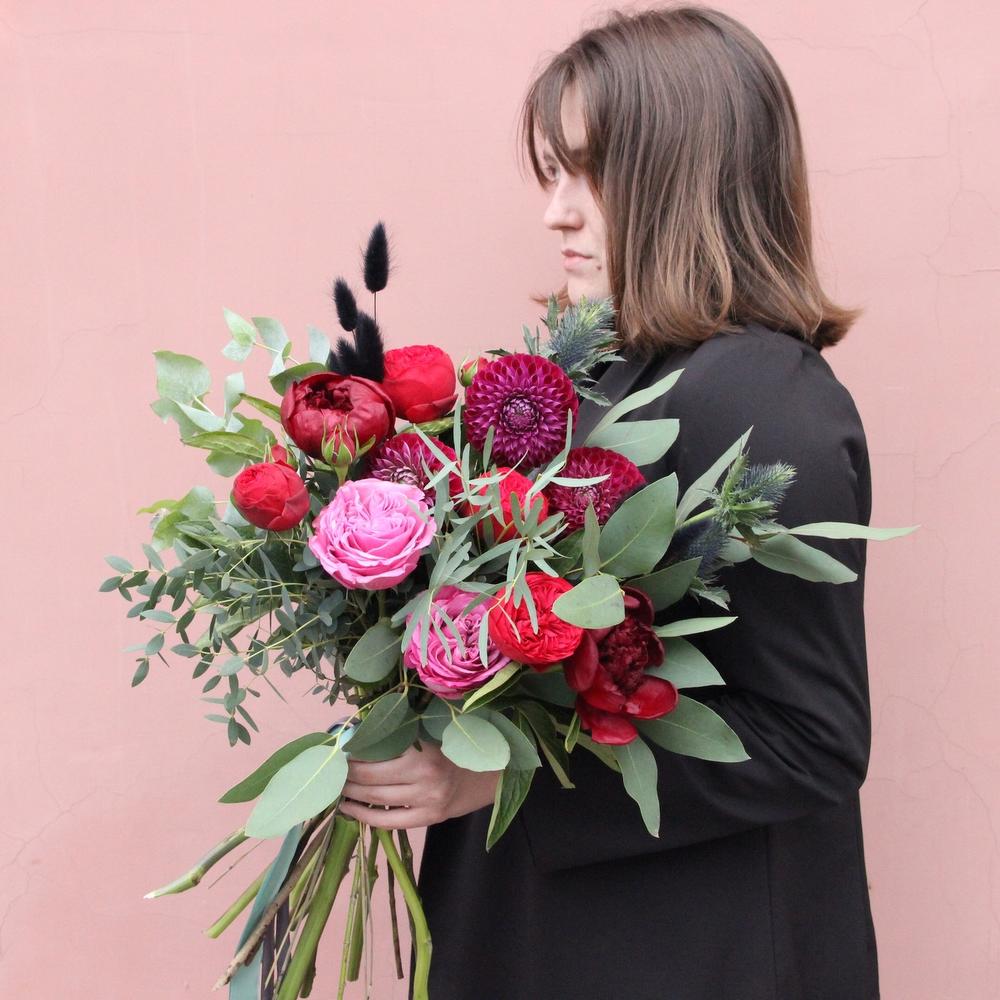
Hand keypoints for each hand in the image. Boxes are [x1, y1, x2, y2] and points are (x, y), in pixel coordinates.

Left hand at [338, 741, 500, 828]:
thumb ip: (400, 733)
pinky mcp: (428, 818)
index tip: (337, 749)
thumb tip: (357, 729)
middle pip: (372, 777)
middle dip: (347, 774)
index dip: (353, 751)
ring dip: (351, 793)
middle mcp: (425, 775)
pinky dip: (364, 815)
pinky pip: (388, 821)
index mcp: (424, 748)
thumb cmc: (454, 749)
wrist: (489, 775)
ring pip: (377, 799)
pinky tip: (349, 808)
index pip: (377, 750)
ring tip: (336, 787)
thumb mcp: (430, 733)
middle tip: (331, 769)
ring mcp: (427, 800)